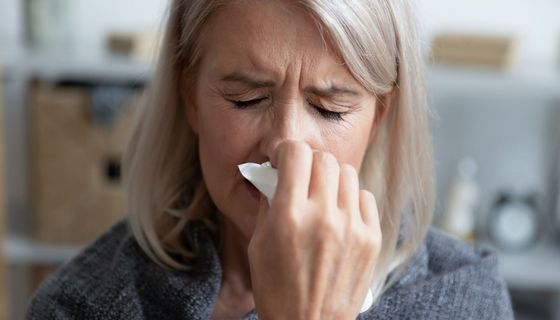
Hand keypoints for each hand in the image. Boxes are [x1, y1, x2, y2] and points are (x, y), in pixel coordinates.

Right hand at [247, 140, 381, 319]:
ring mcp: (352, 227)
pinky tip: (339, 213)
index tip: (284, 160)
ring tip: (322, 195)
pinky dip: (350, 198)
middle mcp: (324, 217)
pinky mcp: (371, 238)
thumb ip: (270, 203)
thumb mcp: (259, 243)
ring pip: (347, 173)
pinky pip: (364, 196)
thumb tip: (279, 174)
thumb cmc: (277, 288)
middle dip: (309, 162)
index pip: (297, 153)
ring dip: (331, 177)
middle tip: (302, 176)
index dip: (288, 151)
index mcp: (290, 217)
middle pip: (324, 159)